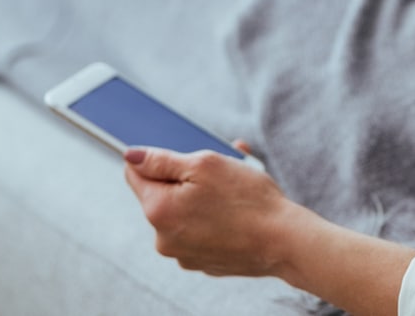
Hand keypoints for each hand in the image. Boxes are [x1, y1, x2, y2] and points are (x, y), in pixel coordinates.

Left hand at [124, 143, 306, 277]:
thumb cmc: (248, 199)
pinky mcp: (203, 262)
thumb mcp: (206, 164)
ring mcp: (183, 254)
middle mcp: (162, 238)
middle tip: (219, 169)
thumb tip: (130, 155)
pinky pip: (198, 232)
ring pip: (183, 213)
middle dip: (185, 178)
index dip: (154, 157)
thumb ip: (162, 159)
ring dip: (200, 198)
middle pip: (162, 194)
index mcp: (158, 209)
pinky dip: (211, 219)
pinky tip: (236, 213)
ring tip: (234, 191)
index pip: (135, 174)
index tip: (176, 152)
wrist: (284, 241)